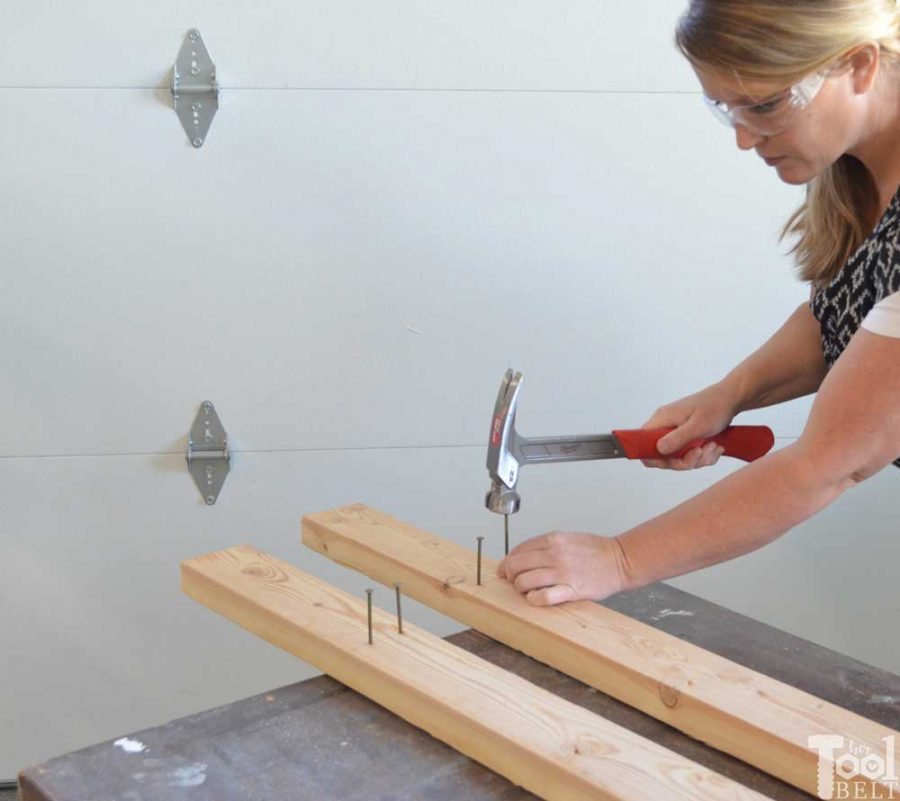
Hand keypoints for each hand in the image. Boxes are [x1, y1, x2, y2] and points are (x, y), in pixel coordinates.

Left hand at [496, 531, 629, 605]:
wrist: (620, 560)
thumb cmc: (595, 550)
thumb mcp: (567, 539)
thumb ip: (545, 546)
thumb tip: (523, 557)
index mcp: (552, 540)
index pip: (518, 550)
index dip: (507, 562)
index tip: (505, 570)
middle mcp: (554, 554)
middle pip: (516, 565)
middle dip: (510, 575)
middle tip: (514, 582)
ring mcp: (562, 572)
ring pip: (524, 581)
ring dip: (520, 588)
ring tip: (526, 591)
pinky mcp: (571, 589)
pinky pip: (543, 596)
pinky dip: (534, 599)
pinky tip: (536, 599)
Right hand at [641, 382, 737, 469]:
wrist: (731, 399)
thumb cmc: (715, 407)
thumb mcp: (697, 425)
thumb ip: (677, 438)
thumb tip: (659, 450)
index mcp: (662, 419)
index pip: (642, 442)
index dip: (654, 457)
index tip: (674, 460)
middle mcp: (665, 426)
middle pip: (663, 455)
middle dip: (684, 460)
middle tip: (700, 453)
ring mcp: (675, 432)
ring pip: (679, 457)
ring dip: (698, 458)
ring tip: (712, 446)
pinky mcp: (686, 437)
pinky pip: (689, 454)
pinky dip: (704, 455)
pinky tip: (714, 446)